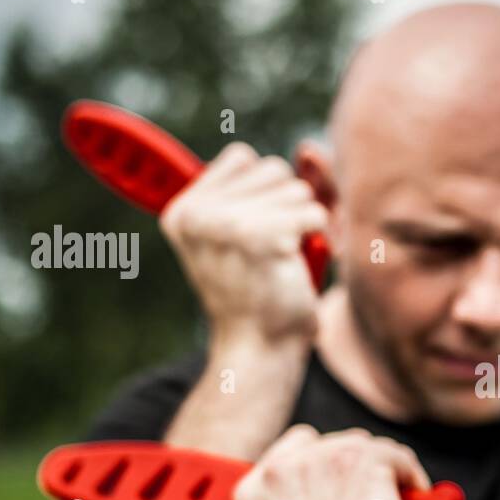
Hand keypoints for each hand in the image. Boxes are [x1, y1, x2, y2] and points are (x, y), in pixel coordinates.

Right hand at [159, 142, 326, 346]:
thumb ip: (277, 186)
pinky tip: (296, 265)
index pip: (243, 158)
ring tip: (285, 260)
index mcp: (182, 211)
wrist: (259, 351)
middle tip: (276, 251)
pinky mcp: (260, 236)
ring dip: (303, 223)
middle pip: (273, 168)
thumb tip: (312, 147)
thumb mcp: (255, 231)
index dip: (265, 193)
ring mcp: (226, 223)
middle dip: (287, 206)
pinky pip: (314, 213)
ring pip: (297, 189)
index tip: (258, 233)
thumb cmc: (261, 295)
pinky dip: (318, 238)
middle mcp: (196, 214)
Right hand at [232, 424, 430, 499]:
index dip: (324, 470)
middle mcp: (279, 468)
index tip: (341, 484)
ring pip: (365, 448)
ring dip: (380, 473)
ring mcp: (320, 459)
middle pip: (330, 445)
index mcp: (251, 492)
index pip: (294, 452)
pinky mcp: (361, 459)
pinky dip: (411, 478)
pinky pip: (397, 457)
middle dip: (352, 471)